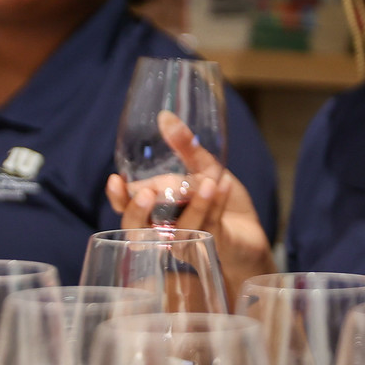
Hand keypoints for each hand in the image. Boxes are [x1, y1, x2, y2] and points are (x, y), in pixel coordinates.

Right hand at [104, 111, 272, 289]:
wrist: (250, 233)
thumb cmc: (218, 202)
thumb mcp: (204, 168)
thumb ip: (185, 147)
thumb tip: (165, 117)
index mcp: (155, 213)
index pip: (128, 208)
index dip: (119, 197)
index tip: (114, 180)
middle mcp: (165, 232)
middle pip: (138, 231)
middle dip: (138, 212)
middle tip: (148, 192)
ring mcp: (186, 242)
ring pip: (179, 229)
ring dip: (194, 204)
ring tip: (208, 181)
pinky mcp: (210, 247)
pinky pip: (208, 226)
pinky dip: (215, 204)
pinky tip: (223, 185)